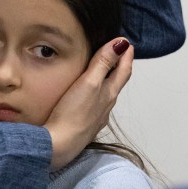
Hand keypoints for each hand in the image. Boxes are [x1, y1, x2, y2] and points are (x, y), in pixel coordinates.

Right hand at [45, 39, 133, 169]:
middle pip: (117, 83)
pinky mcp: (85, 125)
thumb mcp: (89, 82)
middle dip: (120, 67)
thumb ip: (103, 63)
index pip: (123, 71)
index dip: (126, 56)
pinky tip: (88, 97)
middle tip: (121, 54)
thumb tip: (121, 44)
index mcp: (108, 93)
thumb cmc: (73, 114)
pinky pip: (97, 106)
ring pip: (107, 95)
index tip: (128, 43)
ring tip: (105, 72)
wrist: (59, 144)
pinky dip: (97, 95)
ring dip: (109, 81)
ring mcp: (96, 117)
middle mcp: (106, 105)